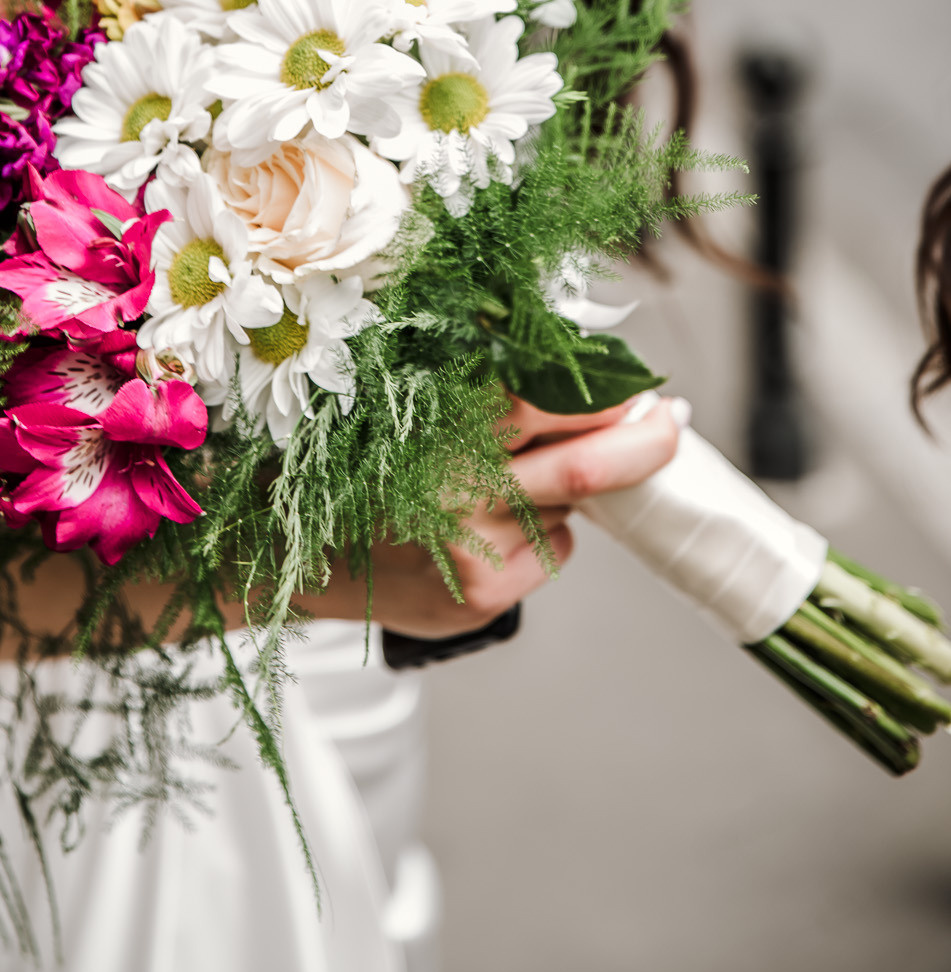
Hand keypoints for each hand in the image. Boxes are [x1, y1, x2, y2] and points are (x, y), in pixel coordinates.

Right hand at [301, 390, 683, 640]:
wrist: (299, 545)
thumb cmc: (369, 460)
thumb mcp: (417, 401)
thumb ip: (494, 389)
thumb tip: (593, 377)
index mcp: (442, 420)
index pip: (555, 399)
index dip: (612, 392)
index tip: (642, 386)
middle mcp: (457, 485)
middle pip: (588, 464)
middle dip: (647, 443)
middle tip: (672, 422)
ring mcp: (471, 548)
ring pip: (568, 510)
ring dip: (562, 490)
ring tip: (500, 486)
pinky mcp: (481, 594)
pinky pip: (550, 553)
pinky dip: (541, 534)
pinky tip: (487, 532)